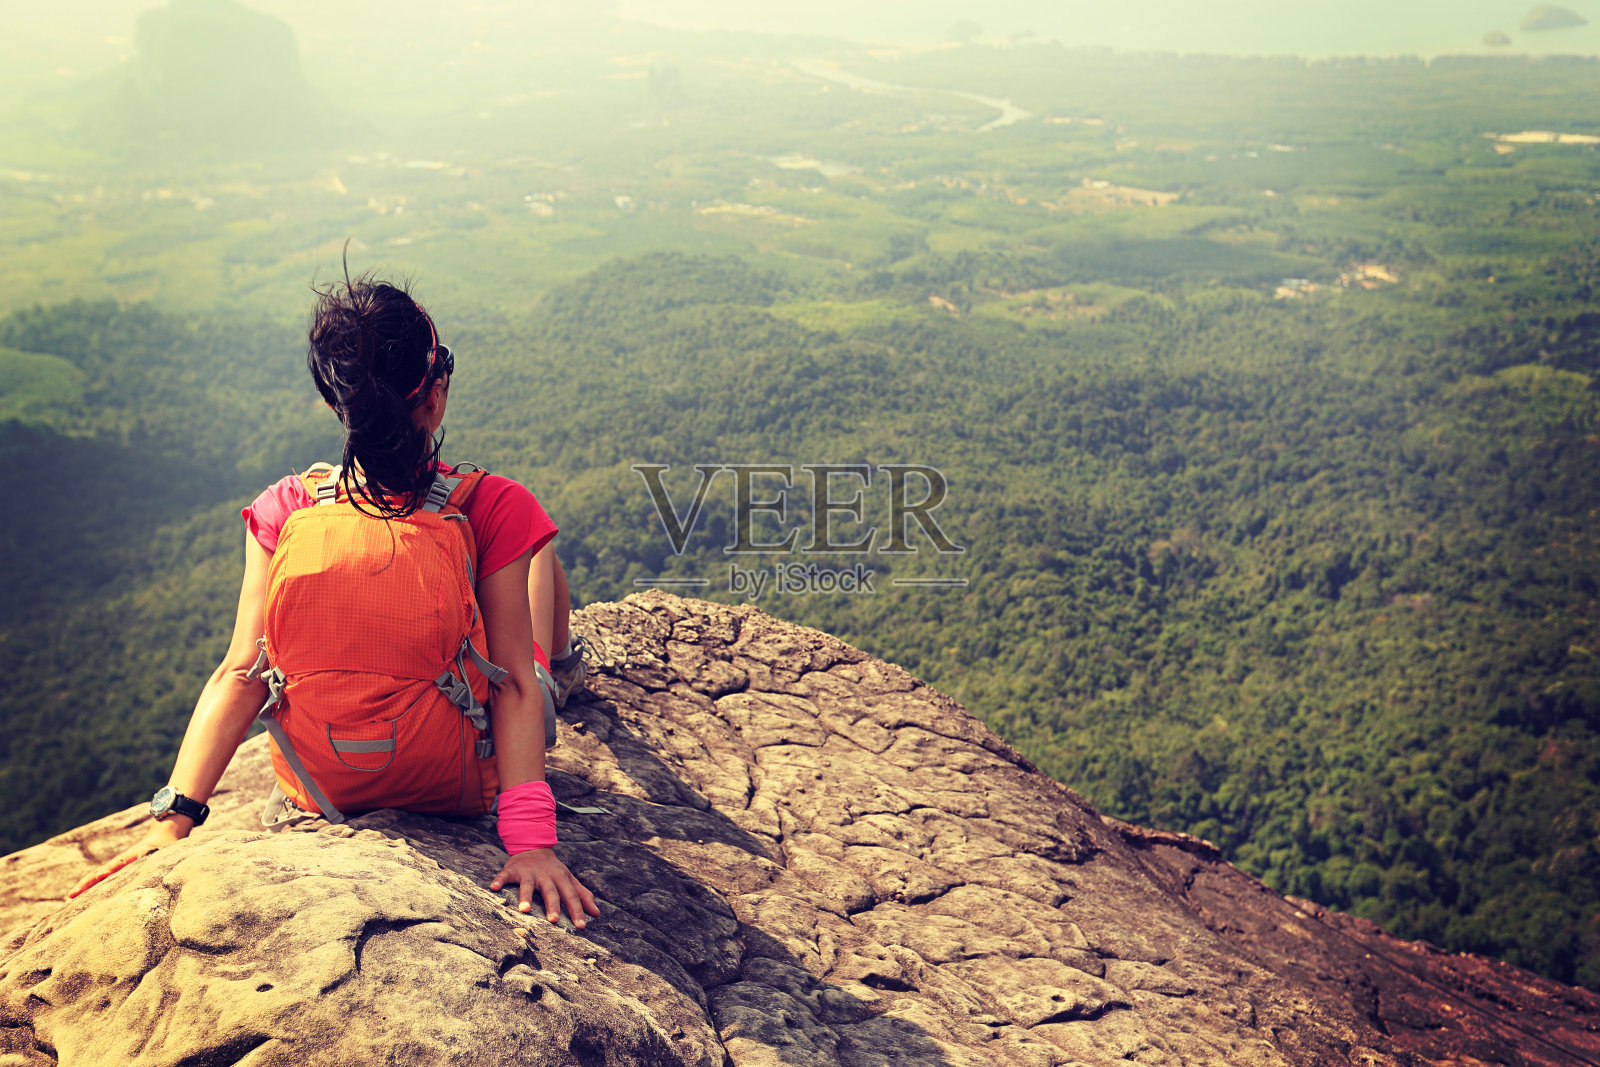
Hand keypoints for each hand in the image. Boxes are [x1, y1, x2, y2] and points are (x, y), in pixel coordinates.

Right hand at [67, 818, 188, 898]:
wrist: (161, 838)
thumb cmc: (164, 846)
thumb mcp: (163, 850)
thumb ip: (155, 852)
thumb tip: (147, 853)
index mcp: (131, 857)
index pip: (116, 865)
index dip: (107, 871)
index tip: (98, 876)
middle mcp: (119, 863)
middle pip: (98, 873)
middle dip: (85, 883)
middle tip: (70, 896)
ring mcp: (116, 867)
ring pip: (96, 877)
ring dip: (84, 887)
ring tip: (69, 899)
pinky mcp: (116, 871)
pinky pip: (101, 881)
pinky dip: (89, 888)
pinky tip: (79, 899)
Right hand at [489, 847, 598, 928]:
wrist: (533, 847)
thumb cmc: (553, 870)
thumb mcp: (569, 879)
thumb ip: (582, 895)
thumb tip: (596, 913)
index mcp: (561, 878)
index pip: (571, 896)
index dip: (577, 910)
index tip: (581, 926)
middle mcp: (545, 876)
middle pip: (550, 891)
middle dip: (552, 905)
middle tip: (553, 921)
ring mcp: (528, 872)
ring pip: (527, 885)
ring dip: (525, 896)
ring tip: (524, 910)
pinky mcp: (512, 870)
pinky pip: (505, 876)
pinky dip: (499, 881)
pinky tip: (494, 888)